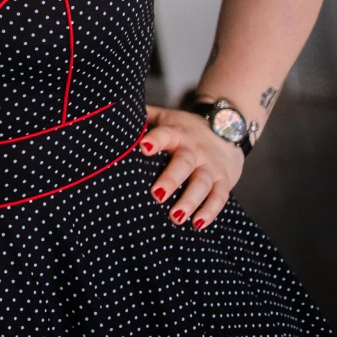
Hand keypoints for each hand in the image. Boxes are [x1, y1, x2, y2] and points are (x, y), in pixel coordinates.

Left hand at [138, 104, 243, 229]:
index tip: (143, 147)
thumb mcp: (166, 117)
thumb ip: (144, 117)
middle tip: (156, 195)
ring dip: (190, 200)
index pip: (165, 134)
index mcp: (176, 133)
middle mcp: (195, 149)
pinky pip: (219, 196)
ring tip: (176, 217)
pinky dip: (210, 211)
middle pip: (184, 163)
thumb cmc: (184, 128)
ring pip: (202, 182)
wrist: (227, 129)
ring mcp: (210, 165)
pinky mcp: (224, 180)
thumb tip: (109, 111)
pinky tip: (198, 224)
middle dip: (171, 179)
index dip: (155, 140)